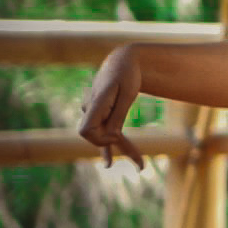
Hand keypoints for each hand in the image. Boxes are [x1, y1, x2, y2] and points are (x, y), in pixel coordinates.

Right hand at [78, 46, 147, 169]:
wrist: (122, 61)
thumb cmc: (127, 74)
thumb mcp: (128, 93)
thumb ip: (118, 113)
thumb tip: (112, 135)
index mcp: (95, 103)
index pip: (86, 131)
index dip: (100, 138)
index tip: (117, 135)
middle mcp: (90, 109)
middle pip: (95, 138)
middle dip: (113, 149)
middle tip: (141, 163)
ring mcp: (94, 113)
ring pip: (104, 137)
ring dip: (122, 149)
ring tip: (141, 167)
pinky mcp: (102, 115)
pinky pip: (105, 133)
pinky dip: (110, 147)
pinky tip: (109, 164)